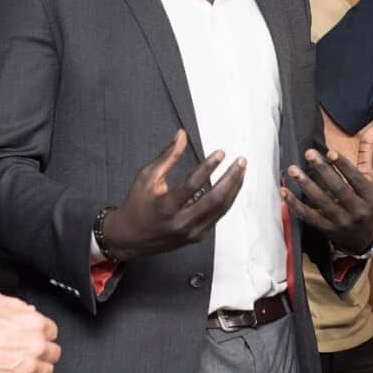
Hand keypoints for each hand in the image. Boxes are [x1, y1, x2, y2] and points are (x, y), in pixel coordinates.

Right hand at [0, 291, 60, 372]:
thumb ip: (17, 306)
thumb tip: (27, 310)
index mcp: (35, 323)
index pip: (53, 332)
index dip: (43, 335)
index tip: (37, 338)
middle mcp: (36, 345)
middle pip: (53, 353)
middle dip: (43, 354)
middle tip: (31, 354)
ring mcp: (28, 366)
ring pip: (46, 372)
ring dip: (36, 370)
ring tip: (23, 367)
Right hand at [102, 129, 246, 259]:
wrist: (131, 237)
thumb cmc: (137, 205)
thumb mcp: (147, 177)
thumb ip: (167, 156)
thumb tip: (182, 135)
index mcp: (165, 207)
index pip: (192, 184)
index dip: (208, 167)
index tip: (220, 153)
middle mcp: (180, 222)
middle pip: (214, 200)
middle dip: (231, 179)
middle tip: (240, 162)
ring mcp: (191, 232)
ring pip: (221, 209)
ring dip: (234, 188)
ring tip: (240, 171)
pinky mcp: (197, 236)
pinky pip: (218, 216)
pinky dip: (226, 200)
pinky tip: (232, 186)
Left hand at [282, 126, 372, 255]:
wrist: (366, 240)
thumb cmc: (367, 204)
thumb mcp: (371, 181)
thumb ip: (367, 154)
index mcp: (370, 196)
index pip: (356, 179)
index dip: (344, 165)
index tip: (330, 152)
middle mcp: (357, 210)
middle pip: (339, 189)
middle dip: (323, 170)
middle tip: (308, 153)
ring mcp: (342, 222)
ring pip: (322, 202)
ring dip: (306, 185)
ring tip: (293, 170)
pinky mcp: (327, 230)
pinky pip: (309, 216)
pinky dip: (295, 205)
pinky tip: (284, 192)